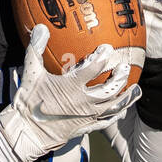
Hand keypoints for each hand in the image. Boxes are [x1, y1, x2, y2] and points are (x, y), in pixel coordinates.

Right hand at [0, 24, 141, 161]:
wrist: (26, 134)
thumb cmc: (28, 103)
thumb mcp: (31, 74)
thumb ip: (36, 49)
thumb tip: (41, 27)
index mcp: (71, 86)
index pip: (94, 68)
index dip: (103, 57)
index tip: (108, 49)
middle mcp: (83, 102)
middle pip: (110, 89)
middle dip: (119, 77)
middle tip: (124, 67)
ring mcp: (86, 116)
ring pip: (112, 106)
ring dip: (125, 97)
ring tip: (134, 88)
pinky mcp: (85, 128)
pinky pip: (106, 122)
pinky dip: (116, 115)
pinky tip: (123, 110)